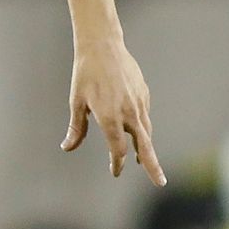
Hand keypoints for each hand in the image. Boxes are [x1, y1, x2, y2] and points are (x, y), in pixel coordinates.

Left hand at [62, 41, 166, 185]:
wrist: (103, 46)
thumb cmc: (85, 75)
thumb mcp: (76, 102)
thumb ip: (76, 128)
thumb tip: (68, 147)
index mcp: (110, 116)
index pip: (118, 149)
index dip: (117, 163)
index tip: (115, 171)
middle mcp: (129, 112)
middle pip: (144, 146)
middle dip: (152, 166)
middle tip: (160, 182)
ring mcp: (139, 102)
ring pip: (146, 132)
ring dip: (146, 148)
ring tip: (144, 162)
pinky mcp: (144, 94)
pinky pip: (145, 117)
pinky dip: (143, 129)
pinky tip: (137, 133)